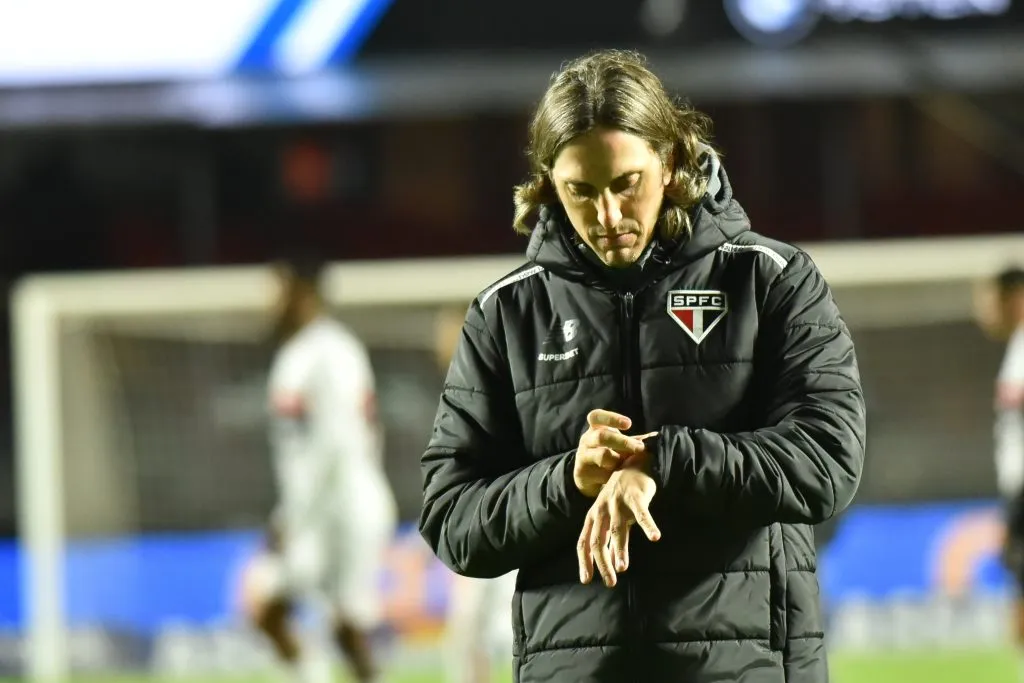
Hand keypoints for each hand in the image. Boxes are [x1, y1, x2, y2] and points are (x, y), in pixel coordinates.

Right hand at [573, 409, 650, 497]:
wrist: (587, 475)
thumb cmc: (608, 454)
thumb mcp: (617, 445)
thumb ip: (633, 440)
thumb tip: (655, 437)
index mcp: (595, 429)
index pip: (597, 416)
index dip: (612, 419)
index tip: (629, 424)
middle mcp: (587, 439)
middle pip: (602, 436)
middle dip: (623, 442)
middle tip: (639, 448)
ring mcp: (583, 455)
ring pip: (602, 455)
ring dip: (618, 460)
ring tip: (626, 465)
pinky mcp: (582, 471)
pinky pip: (600, 473)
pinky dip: (612, 475)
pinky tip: (617, 477)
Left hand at [577, 463, 660, 586]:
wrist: (633, 465)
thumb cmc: (621, 497)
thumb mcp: (611, 519)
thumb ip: (610, 542)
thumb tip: (612, 566)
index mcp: (593, 517)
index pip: (584, 542)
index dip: (584, 561)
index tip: (586, 580)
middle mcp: (602, 510)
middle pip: (598, 540)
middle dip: (602, 563)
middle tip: (610, 582)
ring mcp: (618, 503)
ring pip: (616, 530)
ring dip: (619, 550)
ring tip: (623, 568)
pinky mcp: (636, 497)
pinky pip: (642, 514)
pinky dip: (648, 525)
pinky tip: (655, 537)